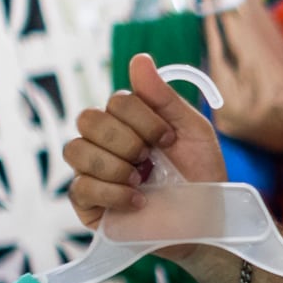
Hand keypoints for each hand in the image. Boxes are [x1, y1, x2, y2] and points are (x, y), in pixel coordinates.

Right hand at [63, 53, 225, 226]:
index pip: (116, 101)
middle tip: (150, 160)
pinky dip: (113, 192)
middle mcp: (105, 143)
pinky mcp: (89, 205)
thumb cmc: (202, 177)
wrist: (206, 223)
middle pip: (88, 119)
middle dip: (126, 139)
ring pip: (76, 149)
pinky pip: (79, 187)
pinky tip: (138, 200)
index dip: (143, 118)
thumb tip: (138, 59)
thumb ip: (164, 97)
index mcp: (129, 122)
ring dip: (115, 165)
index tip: (168, 140)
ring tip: (142, 181)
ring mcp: (93, 173)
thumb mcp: (193, 132)